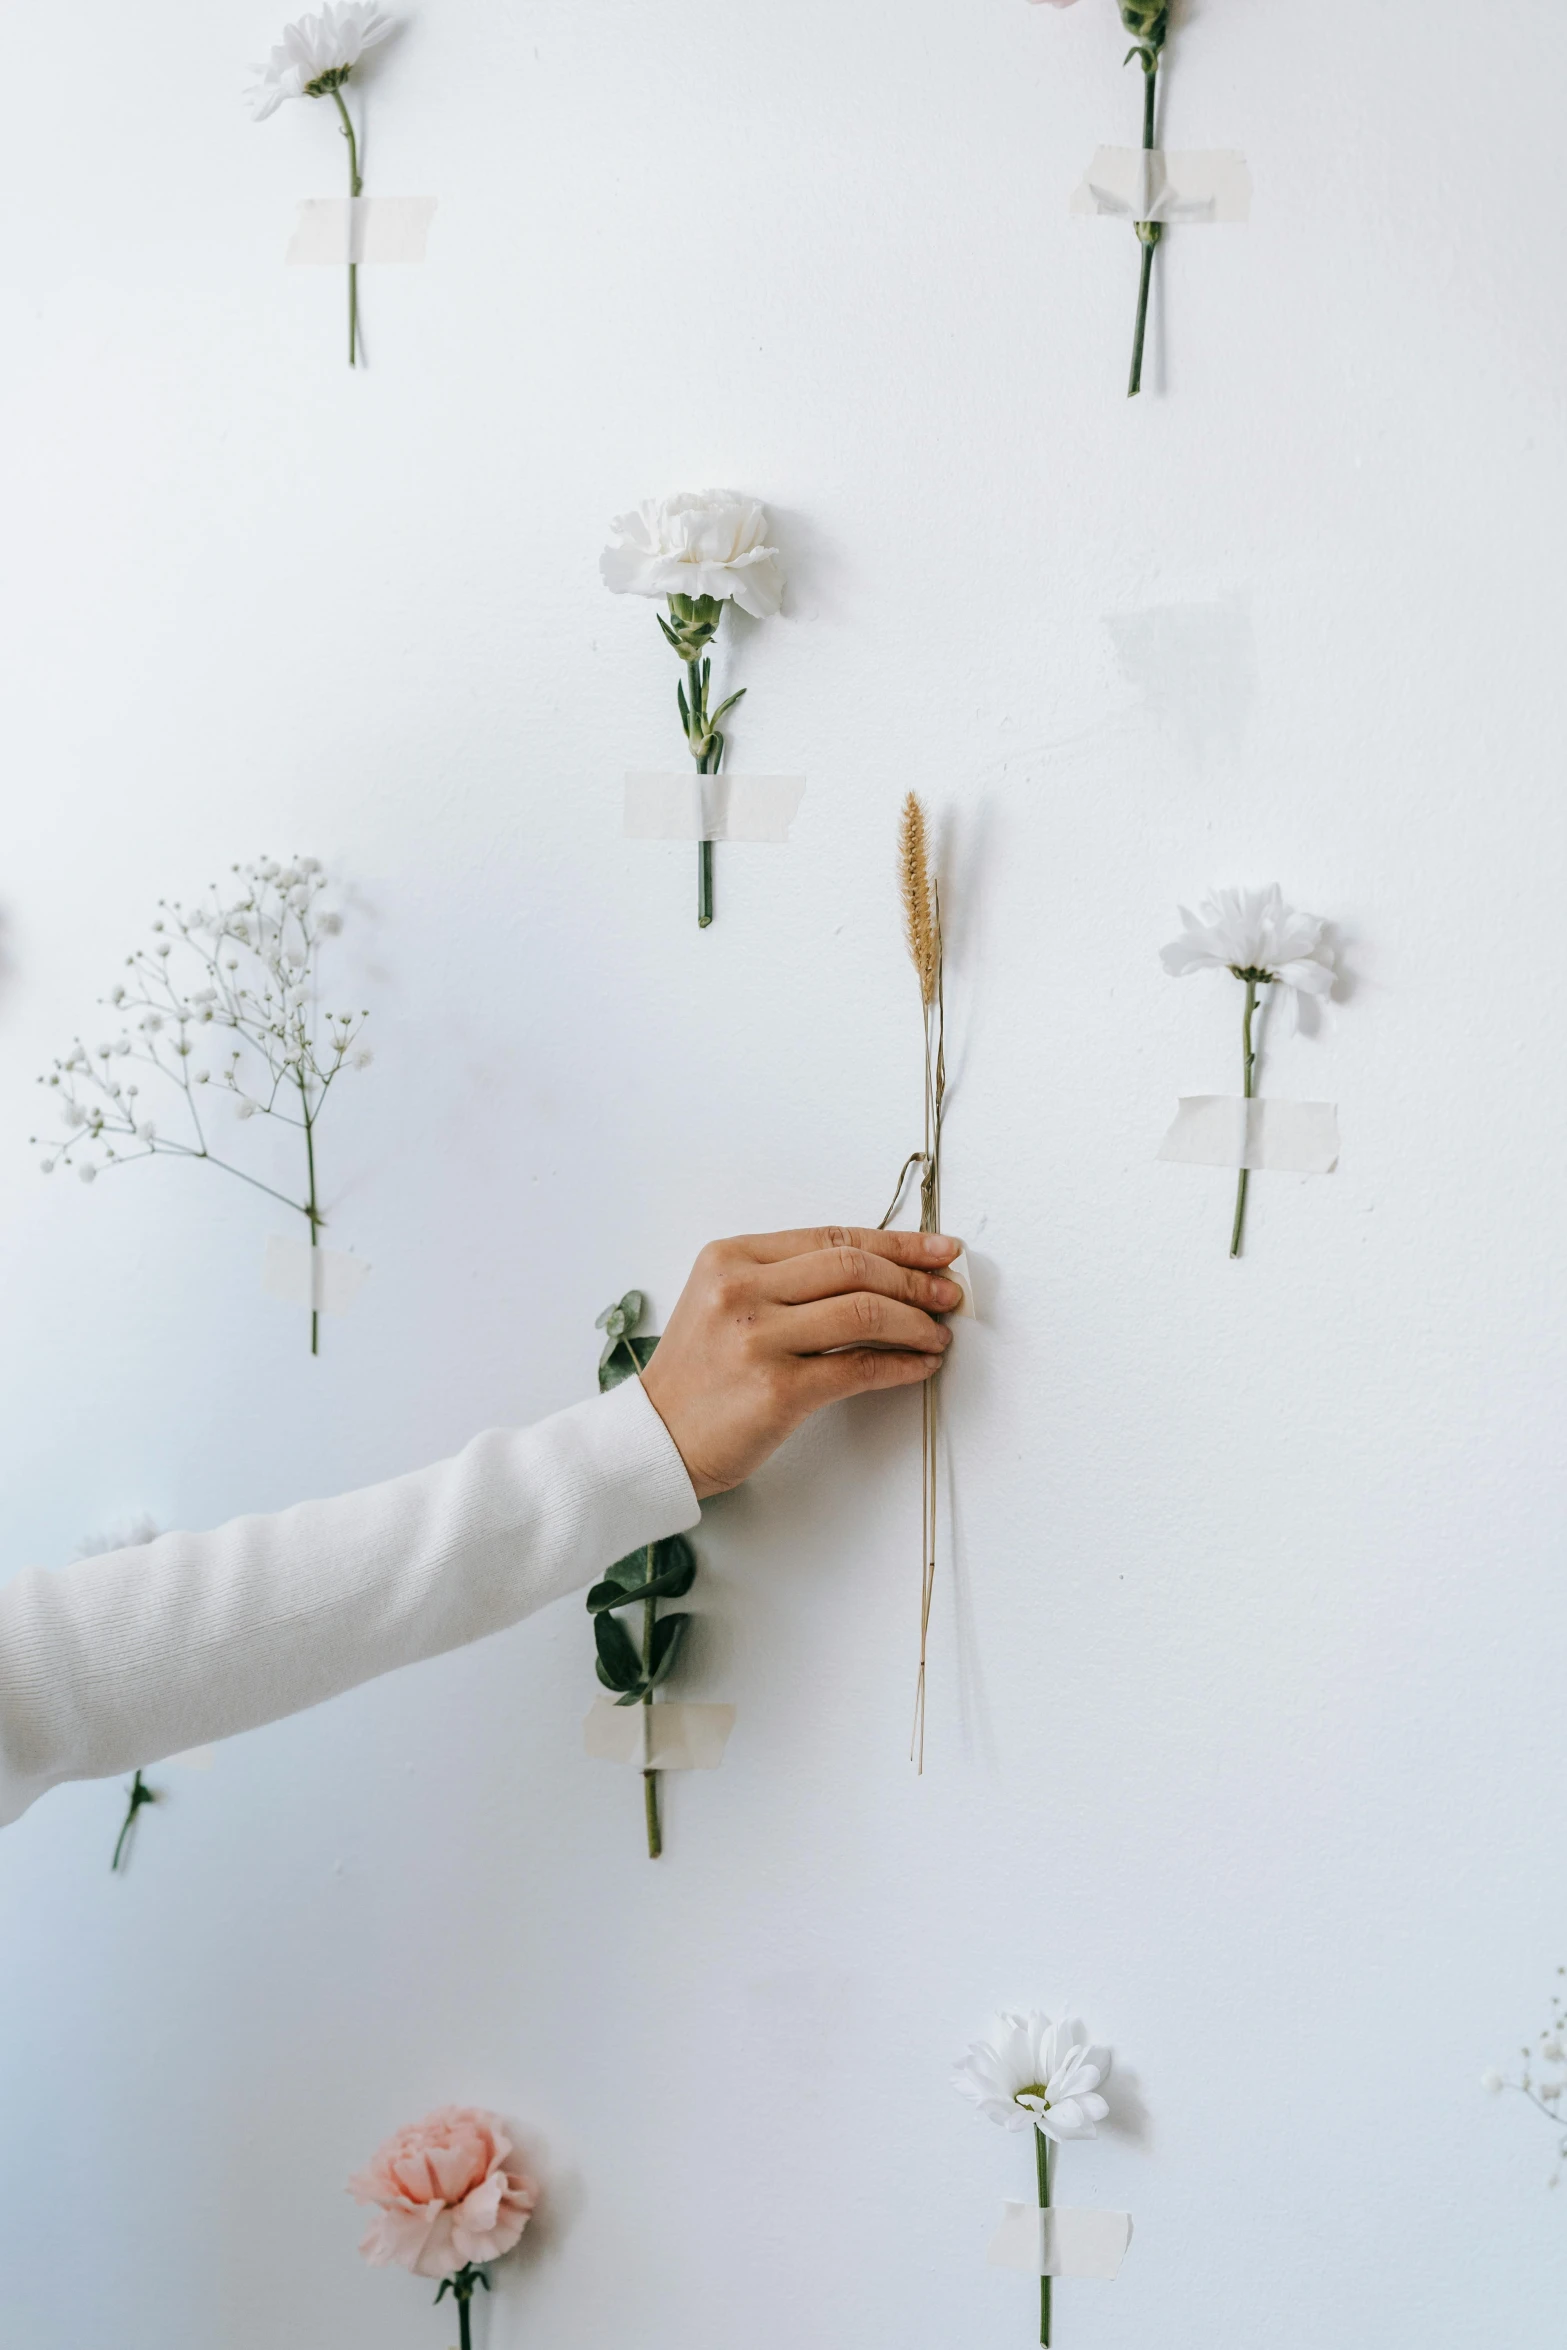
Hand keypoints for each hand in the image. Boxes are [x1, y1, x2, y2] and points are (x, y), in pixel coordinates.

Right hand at [638, 1226, 962, 1499]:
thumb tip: (880, 1272)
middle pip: (854, 1267)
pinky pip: (859, 1368)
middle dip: (915, 1279)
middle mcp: (740, 1291)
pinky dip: (902, 1365)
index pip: (832, 1237)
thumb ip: (787, 1279)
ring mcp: (757, 1340)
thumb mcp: (725, 1302)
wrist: (657, 1439)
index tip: (936, 1250)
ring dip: (916, 1323)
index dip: (896, 1242)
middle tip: (947, 1293)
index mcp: (730, 1258)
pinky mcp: (776, 1390)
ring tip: (937, 1334)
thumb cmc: (698, 1375)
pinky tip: (919, 1365)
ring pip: (865, 1313)